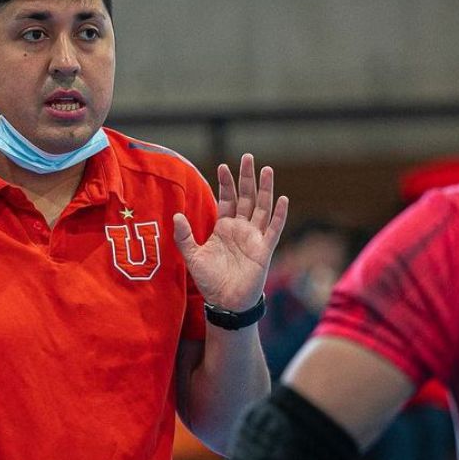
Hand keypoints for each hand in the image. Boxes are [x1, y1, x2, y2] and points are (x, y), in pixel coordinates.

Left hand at [173, 154, 287, 310]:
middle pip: (247, 197)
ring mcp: (255, 237)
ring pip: (263, 208)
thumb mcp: (192, 256)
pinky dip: (279, 215)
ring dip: (266, 189)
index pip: (227, 199)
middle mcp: (241, 229)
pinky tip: (282, 199)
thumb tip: (176, 215)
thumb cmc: (210, 280)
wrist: (225, 303)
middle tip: (248, 157)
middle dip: (247, 178)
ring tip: (267, 170)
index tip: (223, 165)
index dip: (226, 183)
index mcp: (224, 228)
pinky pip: (274, 229)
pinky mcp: (265, 249)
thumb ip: (184, 236)